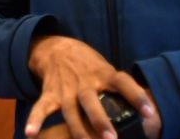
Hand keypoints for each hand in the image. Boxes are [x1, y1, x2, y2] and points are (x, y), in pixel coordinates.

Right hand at [24, 35, 160, 138]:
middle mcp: (84, 83)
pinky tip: (30, 134)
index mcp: (103, 74)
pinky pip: (41, 108)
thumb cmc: (88, 64)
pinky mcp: (50, 94)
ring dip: (77, 129)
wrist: (57, 49)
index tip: (149, 113)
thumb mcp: (106, 70)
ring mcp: (66, 90)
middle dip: (100, 121)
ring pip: (71, 111)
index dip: (137, 96)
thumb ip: (120, 89)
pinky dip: (34, 120)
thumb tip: (147, 112)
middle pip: (92, 102)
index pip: (123, 83)